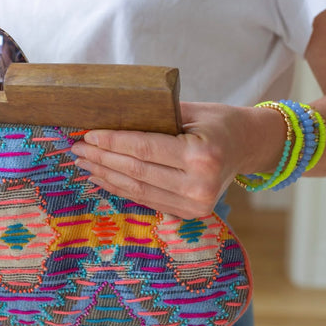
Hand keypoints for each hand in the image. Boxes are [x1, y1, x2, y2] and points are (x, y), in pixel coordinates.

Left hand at [70, 102, 285, 218]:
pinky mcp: (189, 214)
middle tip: (76, 148)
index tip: (87, 134)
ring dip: (105, 175)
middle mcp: (199, 186)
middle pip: (136, 172)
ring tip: (83, 163)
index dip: (111, 142)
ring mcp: (195, 205)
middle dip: (102, 159)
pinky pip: (146, 200)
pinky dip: (120, 188)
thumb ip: (155, 117)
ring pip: (137, 190)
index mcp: (202, 156)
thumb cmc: (220, 122)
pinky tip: (102, 177)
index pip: (143, 149)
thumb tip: (109, 118)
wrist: (249, 146)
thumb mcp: (192, 111)